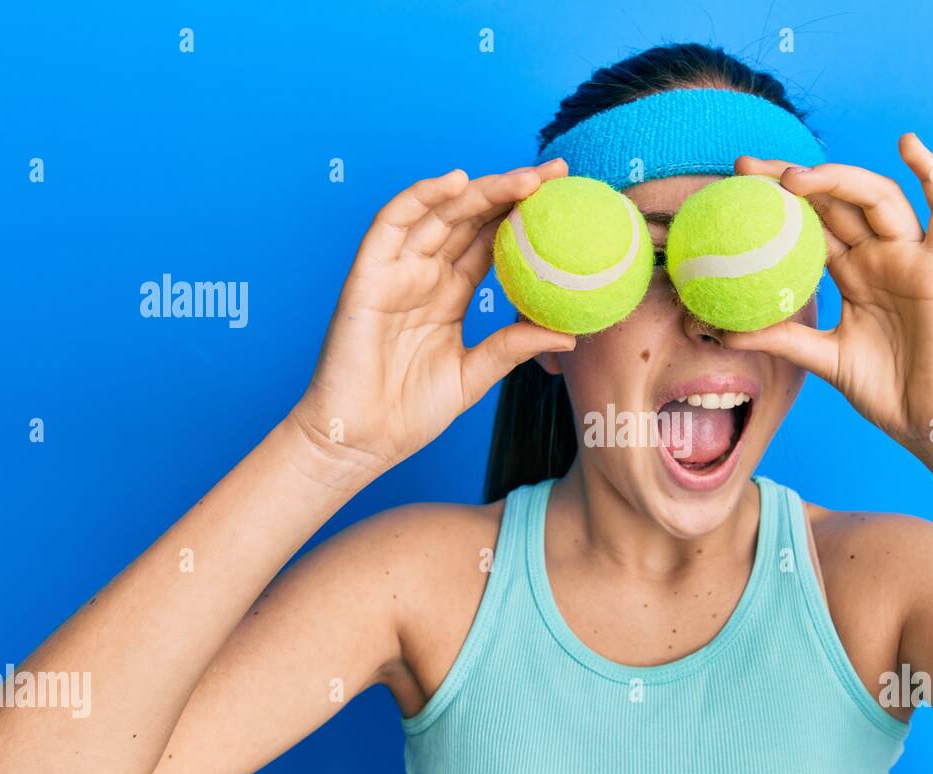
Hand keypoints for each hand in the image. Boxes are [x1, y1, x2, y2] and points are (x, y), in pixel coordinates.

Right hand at [289, 159, 575, 479]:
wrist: (362, 439)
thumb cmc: (411, 413)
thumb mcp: (475, 376)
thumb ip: (513, 347)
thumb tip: (570, 334)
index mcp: (450, 294)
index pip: (492, 242)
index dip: (525, 218)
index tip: (567, 201)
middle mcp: (425, 274)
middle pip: (472, 219)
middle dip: (512, 192)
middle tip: (557, 174)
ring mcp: (396, 271)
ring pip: (440, 214)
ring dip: (481, 189)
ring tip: (525, 177)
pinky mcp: (368, 274)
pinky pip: (392, 224)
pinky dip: (421, 197)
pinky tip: (456, 181)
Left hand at [729, 135, 932, 463]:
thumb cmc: (887, 392)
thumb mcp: (823, 359)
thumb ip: (780, 339)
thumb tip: (722, 332)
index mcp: (855, 274)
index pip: (811, 223)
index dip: (778, 201)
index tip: (734, 185)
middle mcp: (882, 257)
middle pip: (837, 201)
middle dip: (794, 178)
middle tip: (747, 167)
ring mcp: (912, 259)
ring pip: (878, 199)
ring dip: (839, 179)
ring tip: (796, 178)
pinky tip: (908, 145)